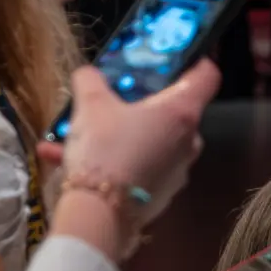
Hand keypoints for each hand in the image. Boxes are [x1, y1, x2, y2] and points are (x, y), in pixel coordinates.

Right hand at [58, 61, 218, 222]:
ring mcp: (178, 171)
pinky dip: (110, 162)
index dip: (195, 60)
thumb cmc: (105, 150)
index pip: (206, 76)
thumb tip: (89, 73)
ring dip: (114, 135)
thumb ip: (90, 80)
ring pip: (148, 141)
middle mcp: (188, 142)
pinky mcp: (162, 194)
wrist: (100, 215)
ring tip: (72, 135)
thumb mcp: (90, 105)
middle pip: (174, 111)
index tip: (177, 55)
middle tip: (113, 98)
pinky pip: (136, 167)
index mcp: (182, 113)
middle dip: (142, 103)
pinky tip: (64, 160)